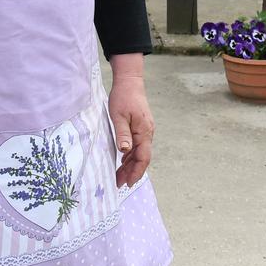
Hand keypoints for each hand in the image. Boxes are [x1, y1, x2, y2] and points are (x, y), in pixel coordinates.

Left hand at [107, 73, 153, 187]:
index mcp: (144, 131)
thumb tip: (125, 151)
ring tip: (119, 176)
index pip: (143, 157)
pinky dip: (130, 156)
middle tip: (119, 183)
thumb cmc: (123, 96)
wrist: (130, 81)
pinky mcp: (141, 127)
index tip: (127, 183)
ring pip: (140, 152)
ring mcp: (145, 130)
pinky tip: (123, 161)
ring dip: (131, 165)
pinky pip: (138, 146)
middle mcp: (147, 132)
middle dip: (132, 172)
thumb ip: (122, 133)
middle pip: (142, 157)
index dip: (136, 172)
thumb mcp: (118, 116)